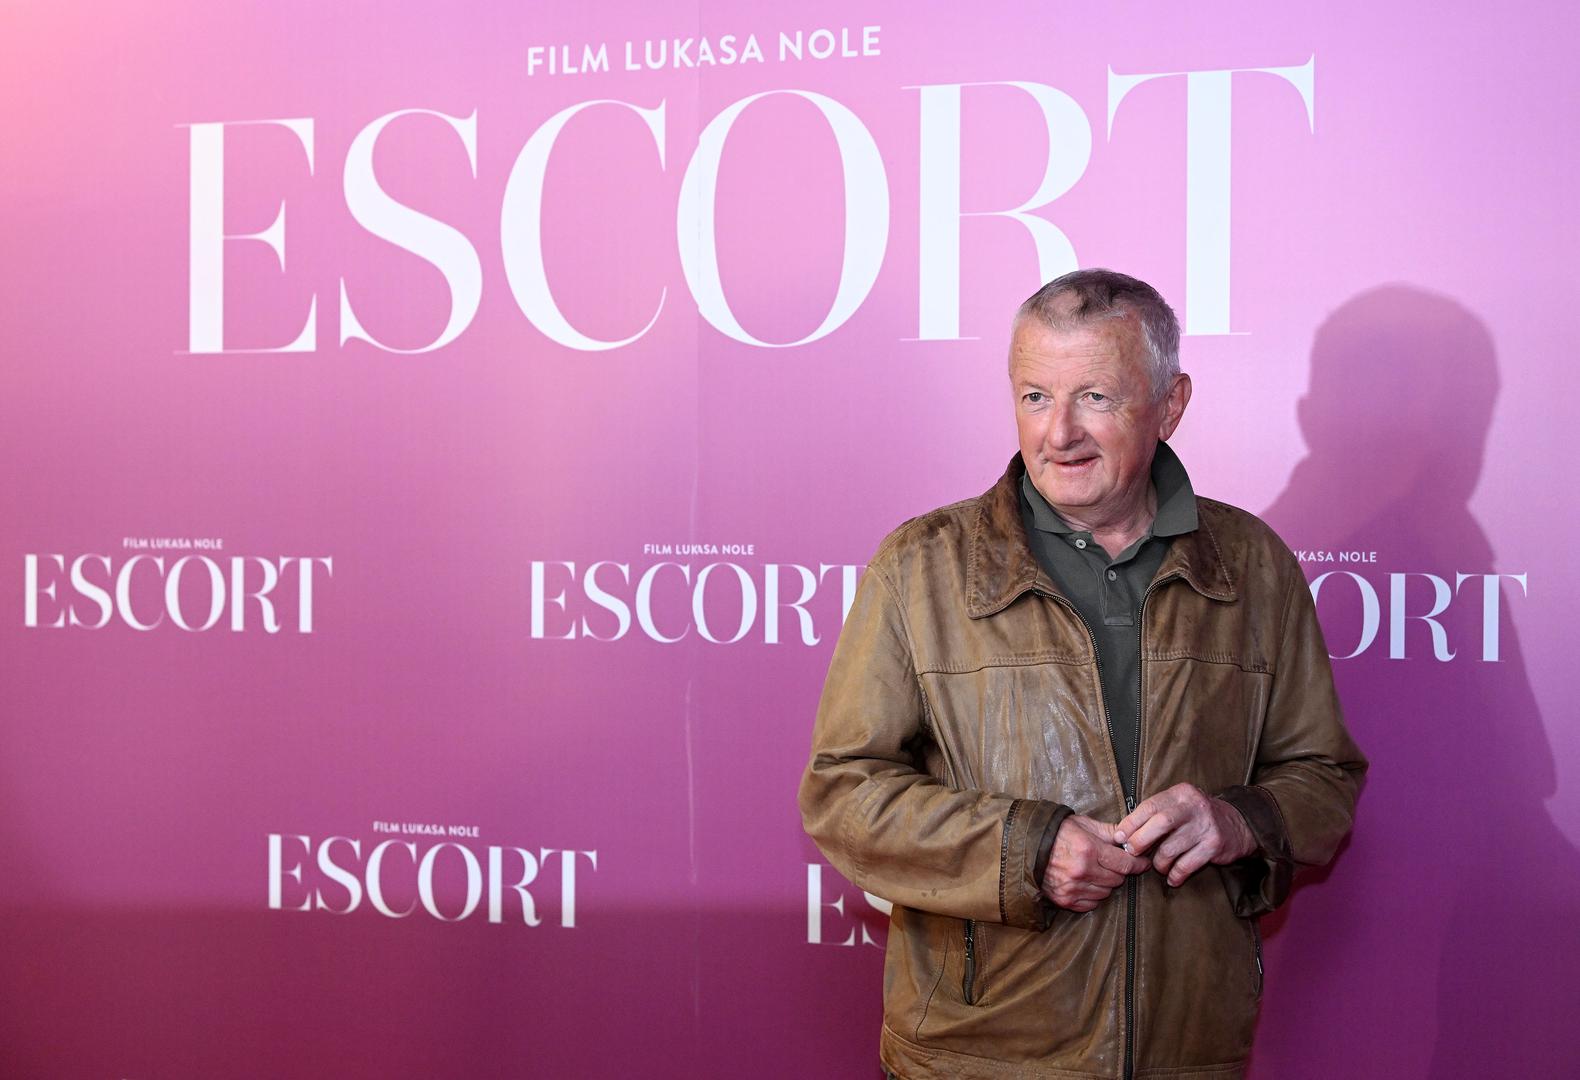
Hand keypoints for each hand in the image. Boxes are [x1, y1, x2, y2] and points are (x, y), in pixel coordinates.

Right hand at [1042, 814, 1150, 911]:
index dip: (1138, 864)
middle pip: (1117, 880)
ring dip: (1106, 884)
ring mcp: (1073, 888)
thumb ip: (1109, 832)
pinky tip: (1086, 883)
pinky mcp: (1065, 900)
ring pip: (1106, 893)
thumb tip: (1130, 836)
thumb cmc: (1056, 832)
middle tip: (1112, 863)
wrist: (1025, 846)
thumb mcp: (1083, 825)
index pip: (1125, 864)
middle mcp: (1083, 871)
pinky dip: (1093, 896)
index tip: (1142, 863)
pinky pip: (1091, 904)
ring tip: (1096, 872)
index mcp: (1089, 850)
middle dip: (1119, 871)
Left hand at [1112, 783, 1257, 886]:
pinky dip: (1176, 874)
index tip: (1119, 837)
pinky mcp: (1214, 845)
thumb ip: (1156, 814)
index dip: (1131, 823)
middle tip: (1132, 852)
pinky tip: (1172, 878)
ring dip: (1159, 861)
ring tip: (1158, 866)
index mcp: (1180, 794)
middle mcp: (1193, 807)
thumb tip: (1124, 832)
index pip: (1149, 806)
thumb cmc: (1197, 817)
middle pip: (1160, 824)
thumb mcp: (1179, 805)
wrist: (1239, 824)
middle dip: (1141, 841)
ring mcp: (1205, 826)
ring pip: (1172, 848)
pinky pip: (1187, 864)